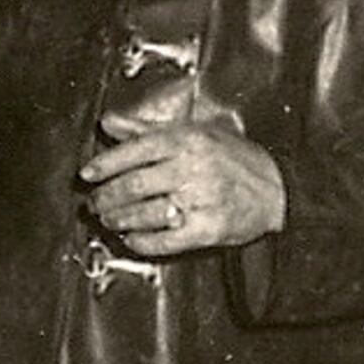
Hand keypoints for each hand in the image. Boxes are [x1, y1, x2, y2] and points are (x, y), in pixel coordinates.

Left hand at [79, 113, 286, 257]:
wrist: (278, 188)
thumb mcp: (192, 131)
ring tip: (108, 220)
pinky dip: (144, 241)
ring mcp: (203, 199)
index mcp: (185, 140)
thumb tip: (108, 122)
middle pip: (135, 184)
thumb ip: (146, 129)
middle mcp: (193, 168)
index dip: (104, 164)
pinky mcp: (211, 228)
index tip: (86, 174)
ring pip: (147, 213)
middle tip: (93, 203)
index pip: (133, 150)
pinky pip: (168, 239)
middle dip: (107, 196)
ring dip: (120, 220)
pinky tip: (132, 238)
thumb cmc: (232, 157)